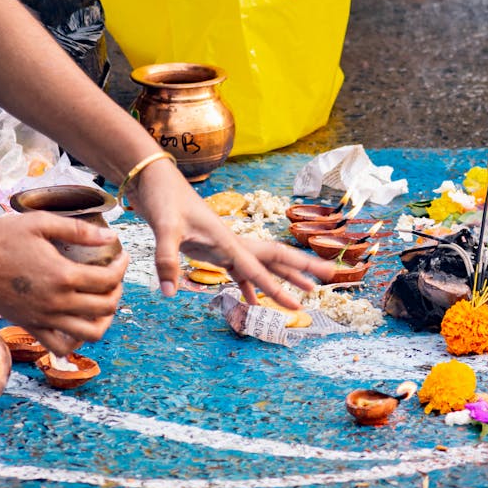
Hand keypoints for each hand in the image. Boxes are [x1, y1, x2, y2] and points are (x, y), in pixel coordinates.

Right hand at [0, 213, 128, 355]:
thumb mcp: (40, 223)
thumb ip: (78, 230)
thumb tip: (110, 235)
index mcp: (63, 276)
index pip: (109, 280)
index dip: (122, 267)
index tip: (121, 256)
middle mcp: (57, 303)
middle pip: (106, 307)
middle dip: (117, 291)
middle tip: (113, 276)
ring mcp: (43, 318)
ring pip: (91, 333)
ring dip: (104, 319)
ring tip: (102, 302)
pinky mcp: (30, 326)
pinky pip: (61, 346)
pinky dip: (76, 340)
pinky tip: (77, 320)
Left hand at [125, 161, 335, 308]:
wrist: (157, 181)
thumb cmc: (163, 200)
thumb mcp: (164, 230)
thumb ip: (166, 260)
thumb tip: (168, 293)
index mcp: (228, 241)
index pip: (260, 270)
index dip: (279, 290)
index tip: (299, 306)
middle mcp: (233, 243)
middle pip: (277, 259)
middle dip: (303, 271)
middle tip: (330, 280)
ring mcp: (224, 246)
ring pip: (262, 265)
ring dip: (284, 278)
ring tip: (306, 292)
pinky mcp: (212, 248)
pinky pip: (238, 271)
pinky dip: (248, 287)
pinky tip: (252, 302)